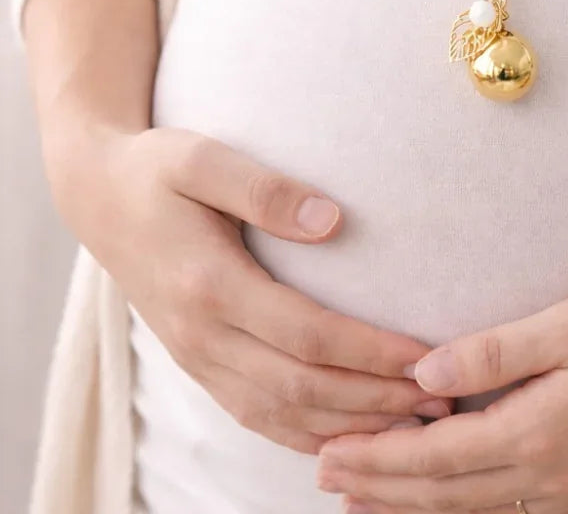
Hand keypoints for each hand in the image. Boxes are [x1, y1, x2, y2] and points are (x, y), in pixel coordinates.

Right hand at [51, 125, 451, 454]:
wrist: (97, 199)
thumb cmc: (156, 170)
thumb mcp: (202, 159)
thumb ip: (265, 188)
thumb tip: (333, 220)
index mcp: (209, 285)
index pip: (307, 336)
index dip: (371, 353)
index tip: (426, 355)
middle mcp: (202, 336)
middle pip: (301, 389)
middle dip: (376, 400)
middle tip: (441, 399)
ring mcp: (197, 357)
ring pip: (281, 416)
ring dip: (351, 426)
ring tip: (415, 424)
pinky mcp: (199, 364)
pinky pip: (256, 416)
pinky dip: (306, 435)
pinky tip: (349, 436)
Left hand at [317, 279, 567, 513]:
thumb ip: (497, 350)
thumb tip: (424, 371)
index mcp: (542, 434)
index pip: (437, 456)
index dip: (378, 457)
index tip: (329, 451)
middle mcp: (556, 480)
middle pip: (447, 494)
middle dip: (381, 488)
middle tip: (326, 478)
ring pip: (476, 511)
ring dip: (416, 505)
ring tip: (368, 500)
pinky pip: (513, 511)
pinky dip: (464, 507)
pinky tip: (451, 497)